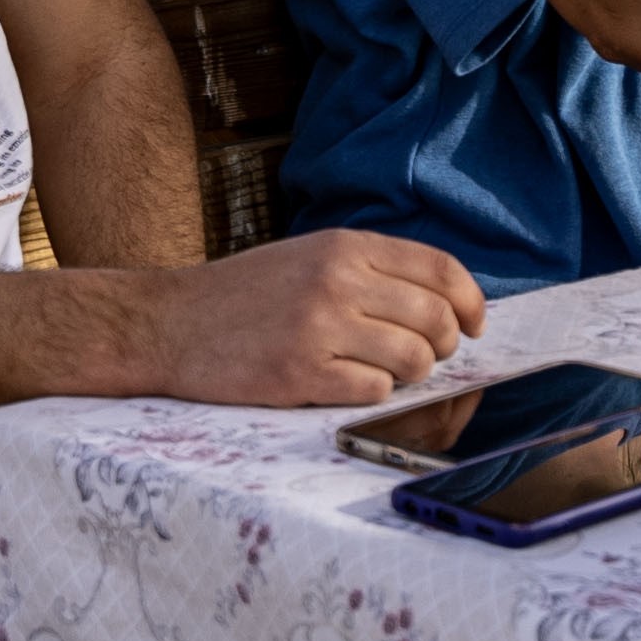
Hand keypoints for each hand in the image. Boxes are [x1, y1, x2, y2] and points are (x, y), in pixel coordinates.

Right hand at [136, 229, 485, 404]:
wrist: (167, 323)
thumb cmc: (243, 296)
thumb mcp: (308, 257)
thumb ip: (370, 271)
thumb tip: (445, 304)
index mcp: (344, 246)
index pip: (441, 270)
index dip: (471, 303)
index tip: (474, 326)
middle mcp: (337, 280)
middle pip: (437, 320)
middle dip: (444, 347)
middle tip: (425, 358)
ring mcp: (319, 327)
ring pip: (414, 360)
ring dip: (408, 375)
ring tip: (376, 371)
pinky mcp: (300, 372)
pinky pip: (375, 391)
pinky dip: (372, 394)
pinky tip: (343, 384)